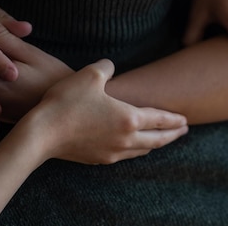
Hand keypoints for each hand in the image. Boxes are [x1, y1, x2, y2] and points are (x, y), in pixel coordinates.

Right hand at [25, 59, 188, 164]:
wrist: (41, 134)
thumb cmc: (66, 102)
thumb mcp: (89, 75)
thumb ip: (106, 68)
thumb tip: (111, 67)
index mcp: (129, 118)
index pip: (160, 119)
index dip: (174, 119)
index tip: (186, 120)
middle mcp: (126, 139)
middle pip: (157, 139)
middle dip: (172, 135)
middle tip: (183, 131)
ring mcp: (112, 153)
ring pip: (142, 150)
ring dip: (155, 144)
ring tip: (160, 139)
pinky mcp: (98, 160)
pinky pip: (125, 156)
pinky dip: (136, 150)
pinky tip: (132, 146)